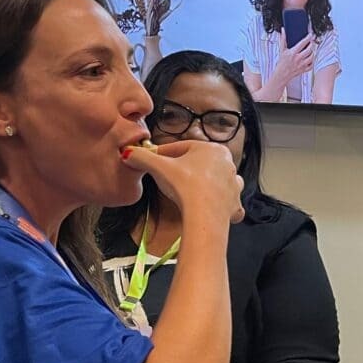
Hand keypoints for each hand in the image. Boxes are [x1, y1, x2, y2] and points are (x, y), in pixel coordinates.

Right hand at [124, 140, 243, 225]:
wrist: (203, 215)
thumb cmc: (184, 185)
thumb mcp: (157, 167)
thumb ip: (141, 157)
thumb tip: (128, 152)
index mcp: (213, 149)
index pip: (182, 148)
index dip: (164, 154)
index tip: (153, 159)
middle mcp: (228, 164)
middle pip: (200, 164)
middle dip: (184, 169)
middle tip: (168, 177)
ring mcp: (234, 186)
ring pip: (217, 180)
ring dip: (205, 184)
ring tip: (189, 190)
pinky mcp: (235, 205)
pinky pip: (227, 202)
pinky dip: (219, 205)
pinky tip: (208, 207)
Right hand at [276, 32, 316, 81]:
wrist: (282, 74)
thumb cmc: (282, 62)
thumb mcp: (282, 50)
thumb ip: (283, 39)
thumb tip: (283, 30)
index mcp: (293, 53)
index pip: (302, 43)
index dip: (308, 38)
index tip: (311, 35)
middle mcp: (298, 59)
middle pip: (309, 50)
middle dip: (312, 44)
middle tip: (312, 41)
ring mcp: (302, 65)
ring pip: (312, 57)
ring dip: (313, 52)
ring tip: (312, 49)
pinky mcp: (304, 70)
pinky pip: (312, 65)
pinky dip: (312, 61)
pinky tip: (310, 58)